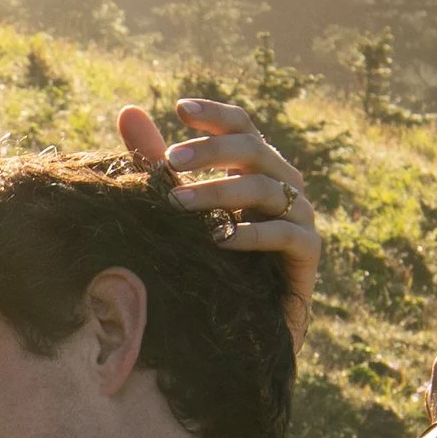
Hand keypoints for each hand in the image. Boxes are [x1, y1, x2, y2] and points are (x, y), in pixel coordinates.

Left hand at [118, 96, 320, 341]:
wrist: (242, 327)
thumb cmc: (207, 258)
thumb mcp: (179, 205)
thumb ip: (157, 160)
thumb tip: (128, 110)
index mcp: (255, 167)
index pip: (241, 126)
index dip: (215, 115)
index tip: (179, 109)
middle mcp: (283, 184)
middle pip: (254, 149)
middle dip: (211, 152)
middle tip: (171, 161)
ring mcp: (300, 216)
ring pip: (267, 189)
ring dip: (221, 193)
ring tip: (179, 204)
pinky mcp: (308, 253)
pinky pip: (285, 235)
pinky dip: (253, 234)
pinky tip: (220, 240)